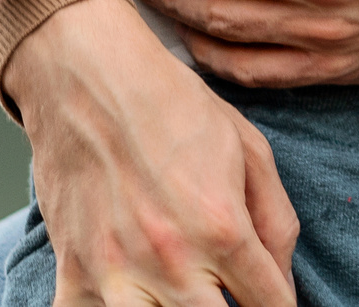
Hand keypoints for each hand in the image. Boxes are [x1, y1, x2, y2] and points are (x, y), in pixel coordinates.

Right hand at [3, 0, 298, 306]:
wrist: (87, 74)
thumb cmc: (171, 103)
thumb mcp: (248, 148)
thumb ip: (276, 222)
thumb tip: (286, 283)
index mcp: (221, 227)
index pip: (270, 305)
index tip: (274, 300)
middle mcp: (171, 259)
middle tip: (227, 290)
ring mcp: (116, 272)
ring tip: (183, 288)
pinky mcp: (73, 271)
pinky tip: (128, 291)